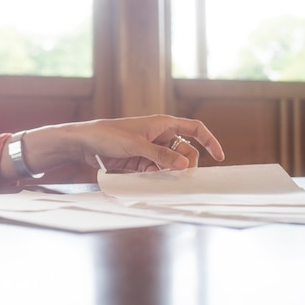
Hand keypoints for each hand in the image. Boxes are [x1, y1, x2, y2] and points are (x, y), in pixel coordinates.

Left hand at [69, 114, 224, 172]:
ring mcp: (151, 149)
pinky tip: (155, 181)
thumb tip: (184, 164)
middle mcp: (160, 135)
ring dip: (172, 172)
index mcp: (162, 124)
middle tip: (182, 176)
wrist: (86, 142)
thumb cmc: (109, 134)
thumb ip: (160, 155)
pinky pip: (158, 170)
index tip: (219, 156)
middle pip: (186, 150)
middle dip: (187, 163)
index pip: (194, 129)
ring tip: (166, 180)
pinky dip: (159, 176)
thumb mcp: (136, 145)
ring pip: (172, 163)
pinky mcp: (141, 161)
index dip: (209, 141)